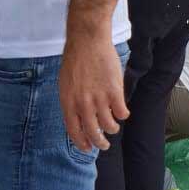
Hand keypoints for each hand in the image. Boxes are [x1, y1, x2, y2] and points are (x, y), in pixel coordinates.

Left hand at [59, 31, 127, 150]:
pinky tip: (122, 111)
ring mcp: (99, 99)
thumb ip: (71, 101)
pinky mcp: (115, 92)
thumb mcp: (65, 84)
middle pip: (93, 133)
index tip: (87, 147)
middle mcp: (83, 104)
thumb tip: (77, 118)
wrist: (87, 41)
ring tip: (113, 127)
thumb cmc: (75, 60)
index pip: (74, 131)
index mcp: (68, 103)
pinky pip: (122, 113)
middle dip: (100, 143)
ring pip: (110, 126)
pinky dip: (123, 115)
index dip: (81, 143)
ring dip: (112, 129)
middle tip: (104, 145)